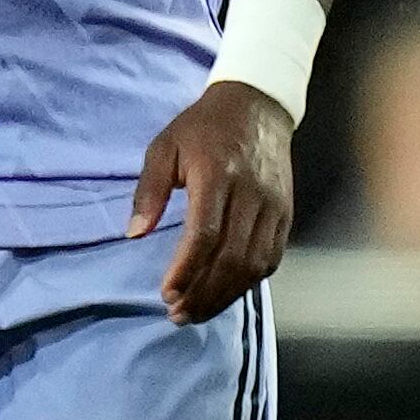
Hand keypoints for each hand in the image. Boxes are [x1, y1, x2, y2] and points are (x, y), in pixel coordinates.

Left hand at [128, 79, 292, 323]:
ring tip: (197, 312)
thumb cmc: (203, 127)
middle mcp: (251, 194)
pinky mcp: (286, 214)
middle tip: (177, 314)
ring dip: (225, 295)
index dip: (186, 271)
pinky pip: (271, 259)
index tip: (166, 293)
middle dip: (203, 294)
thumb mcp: (164, 146)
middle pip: (232, 259)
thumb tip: (133, 234)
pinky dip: (248, 282)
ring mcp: (273, 206)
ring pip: (254, 265)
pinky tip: (226, 293)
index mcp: (218, 175)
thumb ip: (148, 191)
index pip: (205, 235)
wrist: (258, 105)